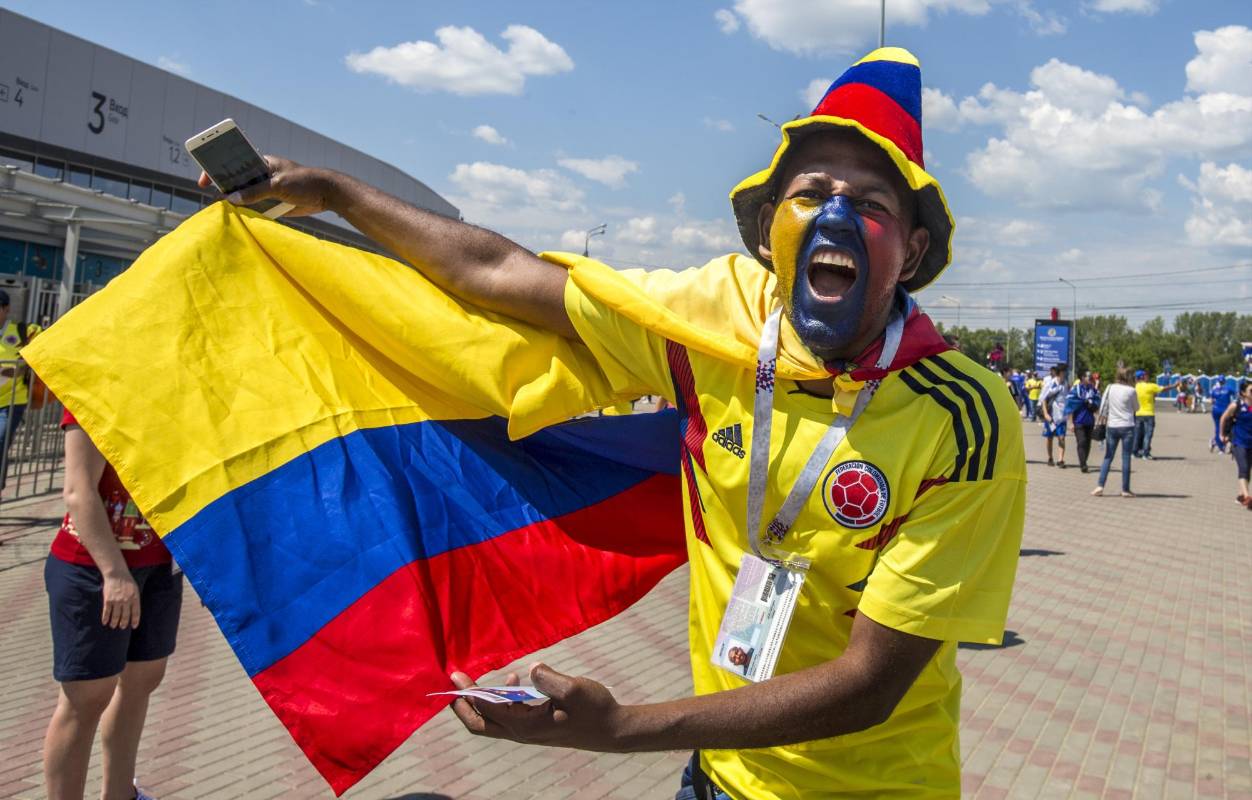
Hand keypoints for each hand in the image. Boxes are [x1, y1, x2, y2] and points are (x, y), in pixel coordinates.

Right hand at [101, 571, 140, 628]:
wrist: (116, 574)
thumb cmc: (127, 582)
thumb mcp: (135, 590)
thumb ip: (135, 600)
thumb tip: (134, 611)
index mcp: (135, 598)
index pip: (136, 613)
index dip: (135, 621)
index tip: (133, 626)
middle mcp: (126, 601)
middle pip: (125, 616)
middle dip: (123, 623)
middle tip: (122, 627)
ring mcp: (117, 601)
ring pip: (116, 616)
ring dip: (114, 622)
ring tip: (113, 626)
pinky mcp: (108, 600)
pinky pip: (107, 612)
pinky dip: (105, 618)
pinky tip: (105, 622)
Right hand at [197, 156, 334, 216]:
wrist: (327, 194)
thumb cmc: (304, 181)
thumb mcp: (278, 185)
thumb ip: (255, 192)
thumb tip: (232, 198)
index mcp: (261, 163)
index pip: (234, 162)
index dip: (217, 167)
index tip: (205, 178)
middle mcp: (261, 175)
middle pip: (236, 180)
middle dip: (224, 186)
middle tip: (211, 194)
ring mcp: (266, 190)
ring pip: (244, 195)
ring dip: (235, 201)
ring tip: (221, 208)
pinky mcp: (272, 203)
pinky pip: (255, 208)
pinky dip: (247, 212)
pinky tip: (237, 217)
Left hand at [448, 663, 630, 751]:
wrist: (611, 729)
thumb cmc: (594, 709)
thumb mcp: (574, 689)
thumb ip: (549, 678)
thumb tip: (531, 668)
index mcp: (526, 724)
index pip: (487, 709)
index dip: (468, 692)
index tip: (455, 675)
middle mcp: (522, 732)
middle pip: (480, 724)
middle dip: (462, 706)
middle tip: (451, 686)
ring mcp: (528, 731)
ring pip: (493, 721)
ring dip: (481, 702)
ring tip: (474, 682)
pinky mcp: (536, 727)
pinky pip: (509, 716)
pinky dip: (501, 700)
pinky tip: (513, 682)